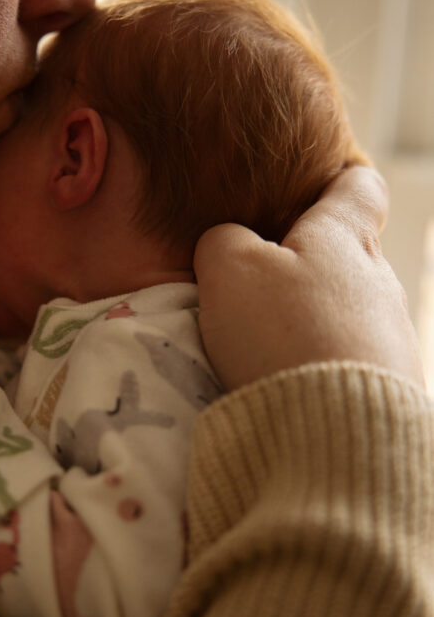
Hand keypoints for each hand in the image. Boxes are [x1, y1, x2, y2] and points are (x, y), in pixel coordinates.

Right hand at [193, 166, 424, 390]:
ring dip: (314, 323)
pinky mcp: (390, 389)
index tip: (312, 191)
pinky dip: (322, 365)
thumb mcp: (229, 268)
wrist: (334, 436)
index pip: (361, 185)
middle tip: (258, 289)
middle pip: (349, 255)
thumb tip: (230, 244)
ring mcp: (392, 338)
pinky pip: (352, 360)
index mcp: (345, 238)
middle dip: (310, 267)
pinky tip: (289, 386)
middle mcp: (381, 281)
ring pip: (350, 312)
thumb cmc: (281, 333)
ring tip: (266, 350)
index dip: (337, 180)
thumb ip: (225, 240)